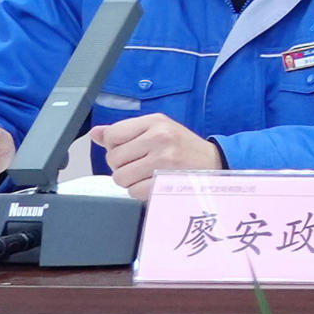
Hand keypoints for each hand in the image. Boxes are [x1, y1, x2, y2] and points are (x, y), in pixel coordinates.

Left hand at [93, 114, 224, 193]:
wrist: (217, 163)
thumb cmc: (185, 148)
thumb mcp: (159, 130)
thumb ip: (126, 131)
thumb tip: (96, 133)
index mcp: (155, 122)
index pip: (112, 135)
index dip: (115, 147)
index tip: (131, 151)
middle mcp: (159, 137)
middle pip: (113, 158)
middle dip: (123, 166)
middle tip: (142, 165)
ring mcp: (163, 160)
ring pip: (120, 177)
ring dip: (130, 181)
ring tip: (148, 175)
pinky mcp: (165, 181)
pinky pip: (132, 191)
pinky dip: (140, 192)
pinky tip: (154, 184)